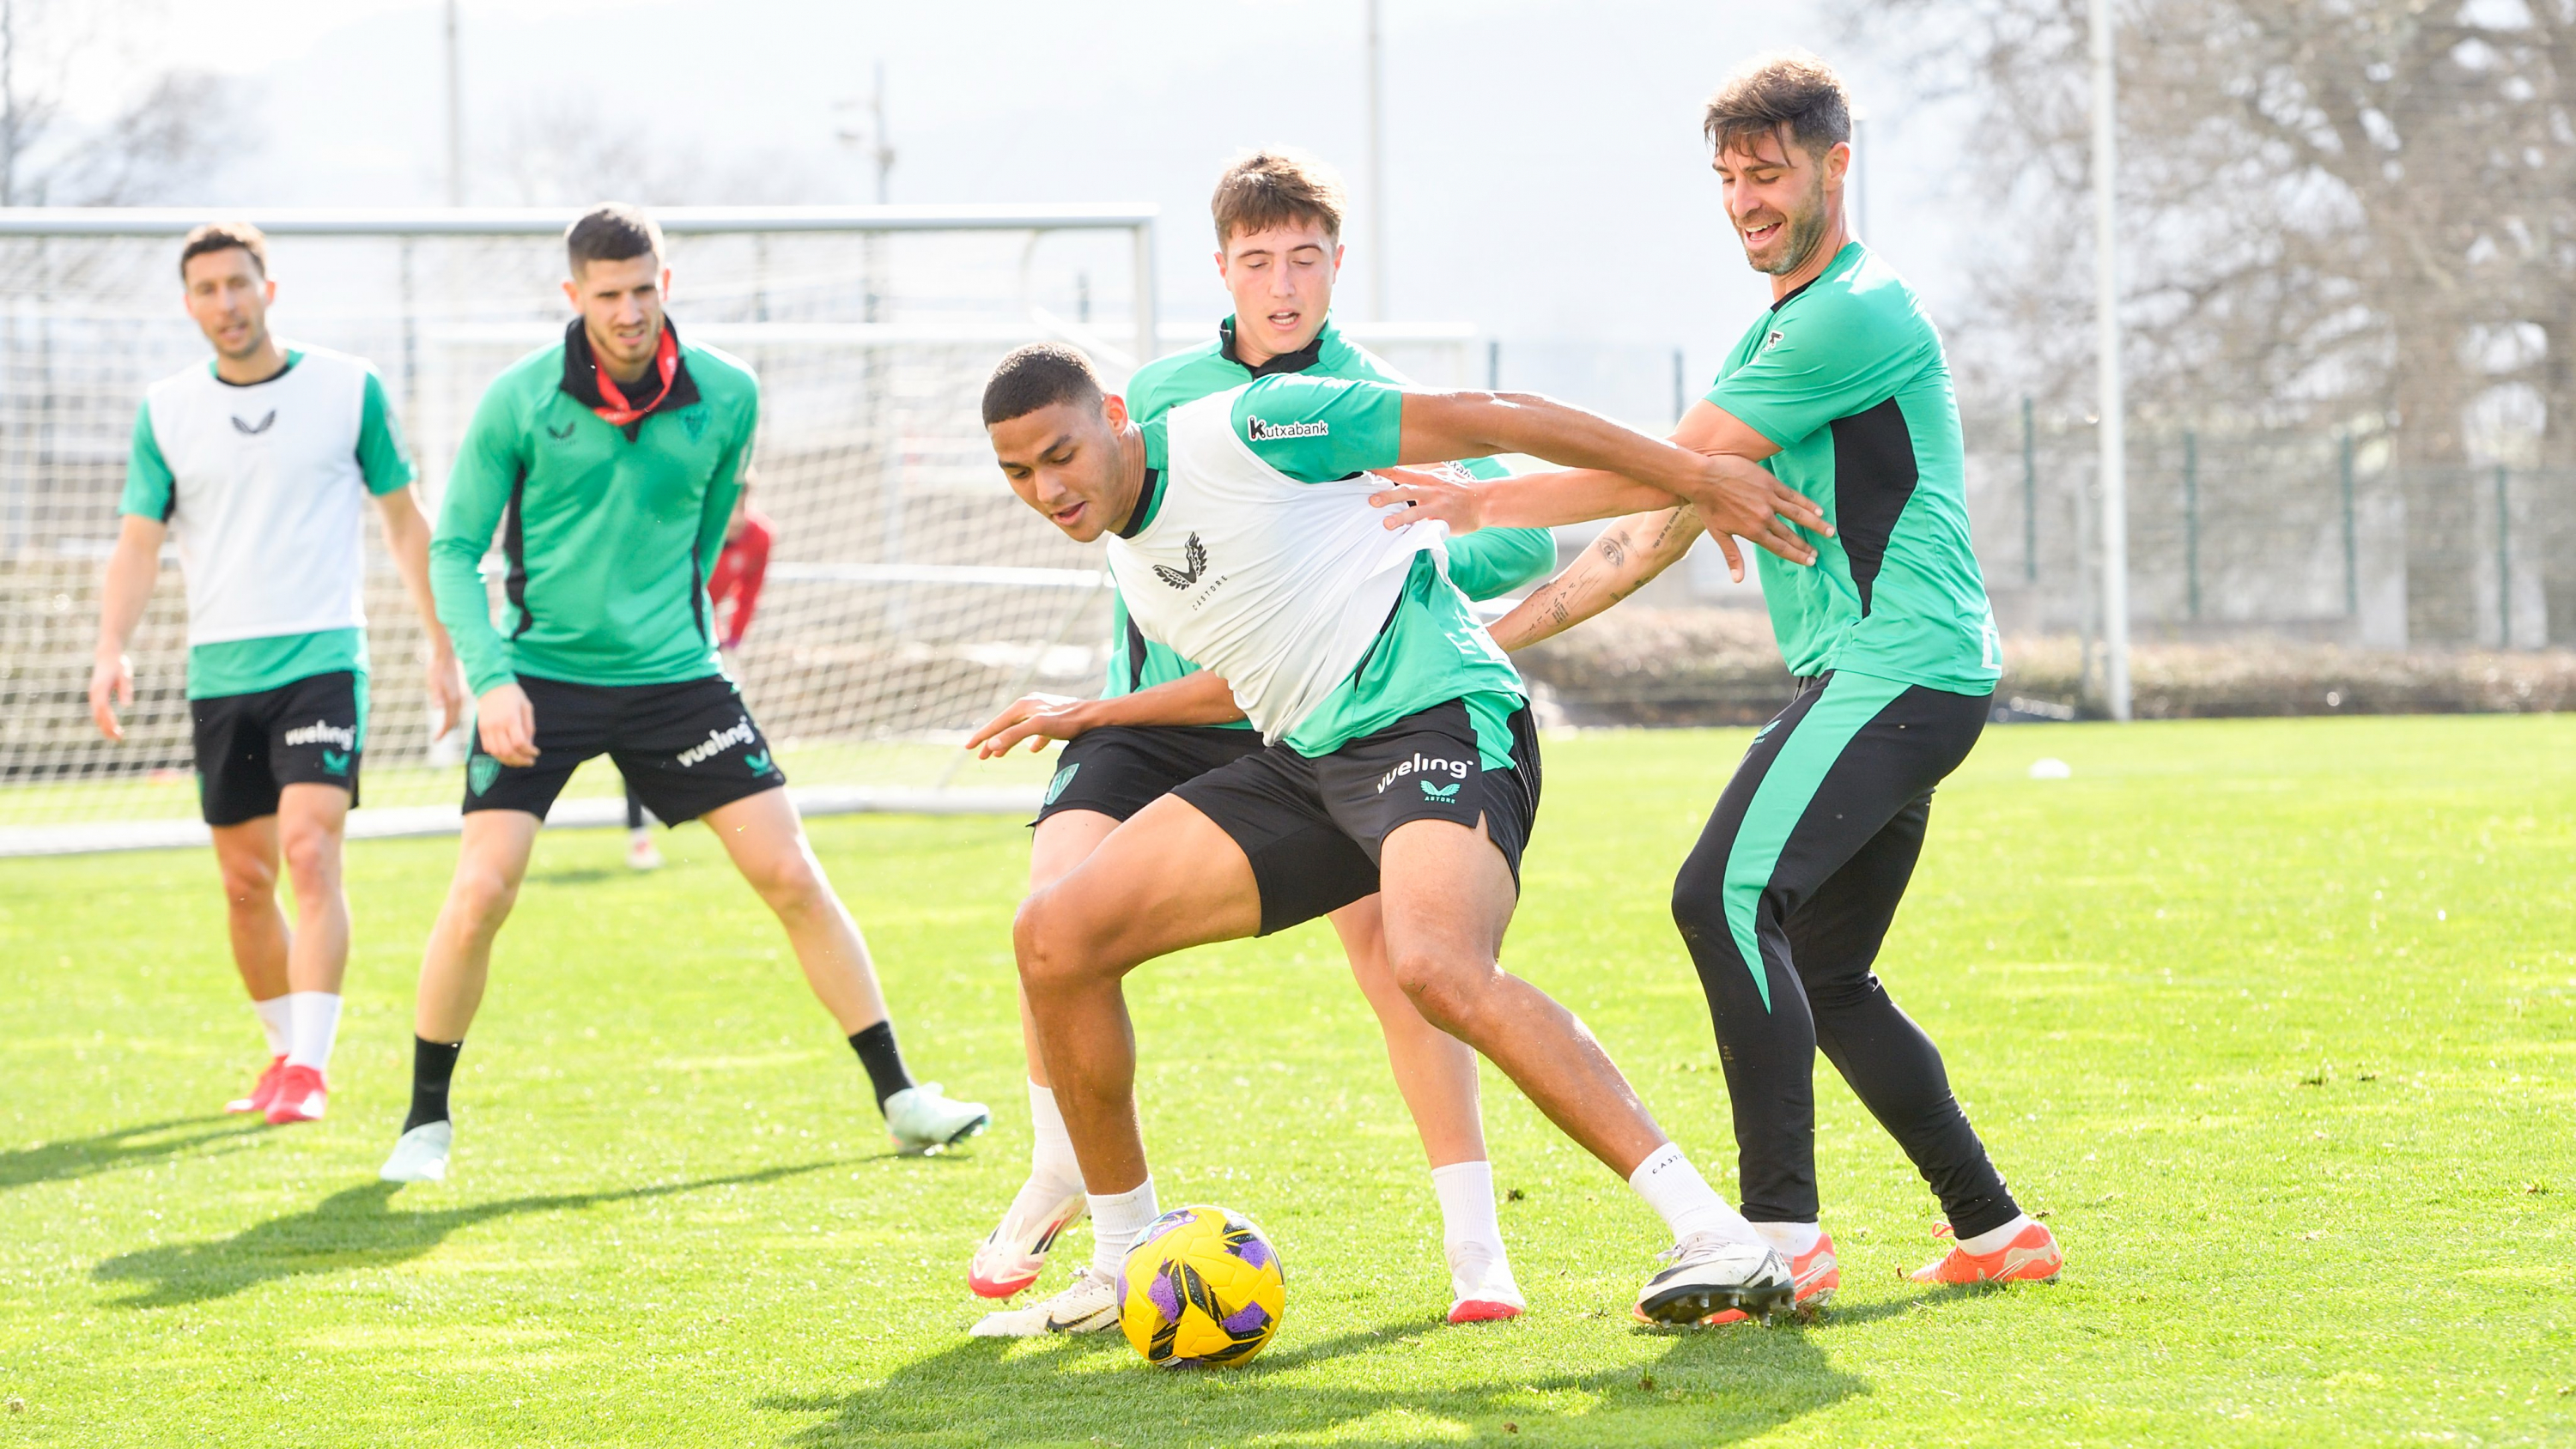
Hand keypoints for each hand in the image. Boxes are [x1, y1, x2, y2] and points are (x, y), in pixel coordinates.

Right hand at [87, 653, 133, 741]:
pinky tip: (112, 727)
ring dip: (105, 727)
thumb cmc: (119, 665)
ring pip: (97, 715)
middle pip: (98, 716)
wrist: (107, 656)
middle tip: (118, 739)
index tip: (117, 731)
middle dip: (106, 728)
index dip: (109, 722)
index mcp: (100, 690)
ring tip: (117, 737)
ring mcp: (94, 695)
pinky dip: (104, 721)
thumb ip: (126, 689)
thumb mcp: (125, 675)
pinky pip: (98, 712)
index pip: (103, 710)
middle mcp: (94, 694)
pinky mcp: (96, 696)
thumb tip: (127, 706)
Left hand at [425, 650, 466, 741]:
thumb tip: (437, 707)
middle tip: (437, 738)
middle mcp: (457, 699)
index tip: (435, 740)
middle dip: (446, 730)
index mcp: (452, 700)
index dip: (442, 732)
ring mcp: (457, 694)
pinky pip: (454, 707)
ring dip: (449, 722)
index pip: (449, 722)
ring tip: (442, 728)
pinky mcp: (455, 690)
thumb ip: (436, 695)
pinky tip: (445, 712)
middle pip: (453, 720)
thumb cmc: (437, 668)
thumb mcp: (433, 681)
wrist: (445, 653)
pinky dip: (450, 714)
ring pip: (455, 714)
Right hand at [474, 681, 538, 766]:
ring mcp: (487, 728)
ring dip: (509, 761)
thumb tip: (529, 746)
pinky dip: (498, 755)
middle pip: (507, 752)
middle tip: (529, 761)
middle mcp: (497, 725)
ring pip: (496, 753)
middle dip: (520, 760)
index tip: (536, 753)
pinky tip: (508, 753)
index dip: (529, 752)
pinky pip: (488, 748)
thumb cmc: (513, 695)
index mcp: (510, 719)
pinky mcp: (481, 729)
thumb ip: (529, 728)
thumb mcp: (526, 707)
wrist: (491, 685)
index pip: (519, 743)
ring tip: (519, 760)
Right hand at [967, 693, 1096, 758]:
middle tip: (980, 757)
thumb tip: (992, 745)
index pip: (997, 723)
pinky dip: (1030, 741)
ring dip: (1008, 741)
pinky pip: (1036, 731)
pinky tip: (1032, 749)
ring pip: (1019, 728)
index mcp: (1024, 706)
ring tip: (999, 754)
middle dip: (992, 741)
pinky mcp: (1054, 720)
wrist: (1096, 717)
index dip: (982, 736)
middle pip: (1006, 726)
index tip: (968, 748)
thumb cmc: (1069, 721)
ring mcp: (1043, 711)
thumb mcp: (1039, 727)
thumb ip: (1016, 735)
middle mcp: (1031, 705)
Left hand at [1366, 465, 1486, 533]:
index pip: (1401, 471)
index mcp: (1427, 477)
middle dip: (1388, 495)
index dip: (1384, 470)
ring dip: (1401, 517)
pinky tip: (1407, 538)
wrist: (1483, 502)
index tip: (1366, 468)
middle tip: (1371, 501)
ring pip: (1417, 510)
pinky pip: (1429, 527)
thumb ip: (1423, 468)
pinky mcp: (1445, 520)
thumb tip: (1403, 463)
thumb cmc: (1459, 489)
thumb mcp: (1442, 472)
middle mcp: (1431, 489)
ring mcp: (1438, 506)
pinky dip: (1418, 532)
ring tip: (1387, 524)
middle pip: (1406, 490)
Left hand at [1677, 455, 1830, 580]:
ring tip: (1829, 531)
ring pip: (1798, 514)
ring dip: (1815, 524)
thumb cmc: (1708, 506)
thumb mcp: (1719, 534)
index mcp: (1753, 531)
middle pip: (1791, 534)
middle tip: (1819, 552)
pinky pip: (1792, 495)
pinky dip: (1806, 503)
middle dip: (1806, 545)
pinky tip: (1818, 510)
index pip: (1780, 547)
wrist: (1704, 478)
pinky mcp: (1770, 483)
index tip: (1810, 561)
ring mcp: (1768, 499)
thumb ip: (1732, 556)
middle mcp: (1764, 517)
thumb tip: (1738, 580)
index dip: (1796, 555)